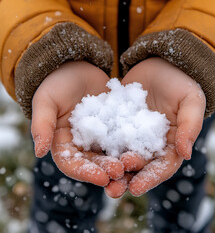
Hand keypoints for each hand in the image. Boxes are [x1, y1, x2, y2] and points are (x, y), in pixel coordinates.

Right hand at [31, 61, 123, 185]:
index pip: (72, 164)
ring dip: (122, 164)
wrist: (77, 68)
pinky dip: (132, 145)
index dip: (85, 172)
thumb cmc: (57, 83)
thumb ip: (42, 124)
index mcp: (63, 142)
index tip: (102, 178)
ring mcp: (99, 136)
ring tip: (135, 169)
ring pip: (111, 154)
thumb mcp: (46, 101)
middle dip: (107, 172)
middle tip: (122, 176)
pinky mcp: (114, 126)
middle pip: (94, 164)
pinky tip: (144, 150)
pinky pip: (123, 137)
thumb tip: (39, 151)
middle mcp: (82, 144)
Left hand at [105, 57, 205, 196]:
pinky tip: (89, 154)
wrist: (161, 64)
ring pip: (121, 154)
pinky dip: (101, 146)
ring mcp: (133, 133)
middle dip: (126, 178)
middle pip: (139, 165)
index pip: (162, 166)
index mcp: (170, 142)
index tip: (136, 188)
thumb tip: (185, 153)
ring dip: (111, 169)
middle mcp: (150, 142)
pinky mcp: (119, 122)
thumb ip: (190, 125)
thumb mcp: (191, 100)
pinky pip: (109, 135)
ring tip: (99, 179)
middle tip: (112, 191)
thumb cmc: (181, 82)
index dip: (150, 178)